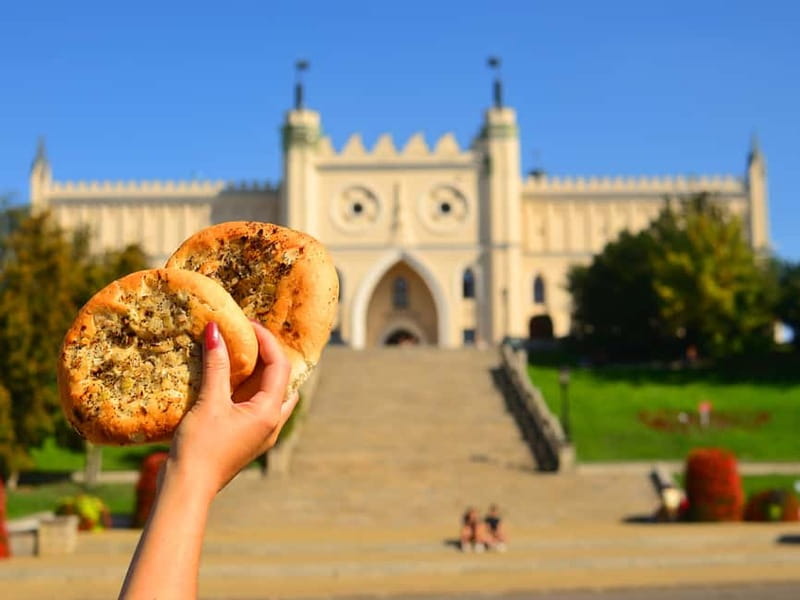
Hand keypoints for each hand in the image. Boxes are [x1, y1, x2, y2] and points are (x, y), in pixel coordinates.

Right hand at [166, 320, 296, 497]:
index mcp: (270, 412)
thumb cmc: (200, 447)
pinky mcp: (248, 439)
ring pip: (272, 394)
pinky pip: (258, 406)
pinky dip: (250, 389)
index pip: (280, 366)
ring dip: (260, 373)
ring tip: (242, 353)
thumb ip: (217, 365)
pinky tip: (231, 380)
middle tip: (248, 336)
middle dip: (268, 355)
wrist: (188, 489)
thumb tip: (216, 331)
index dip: (267, 341)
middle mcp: (273, 423)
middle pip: (281, 379)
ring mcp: (262, 433)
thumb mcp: (209, 402)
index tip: (248, 324)